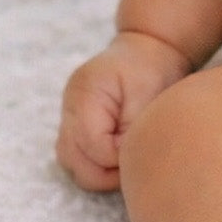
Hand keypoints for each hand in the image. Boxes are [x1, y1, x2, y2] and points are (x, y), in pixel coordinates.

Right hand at [57, 31, 191, 191]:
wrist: (148, 50)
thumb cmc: (153, 69)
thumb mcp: (150, 95)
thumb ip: (133, 131)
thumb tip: (122, 161)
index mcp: (85, 92)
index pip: (92, 145)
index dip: (117, 157)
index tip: (141, 149)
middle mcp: (69, 107)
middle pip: (74, 160)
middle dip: (106, 171)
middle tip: (135, 163)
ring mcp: (68, 117)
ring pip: (72, 163)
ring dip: (100, 170)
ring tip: (128, 160)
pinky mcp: (74, 126)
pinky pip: (77, 157)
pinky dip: (96, 164)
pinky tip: (119, 156)